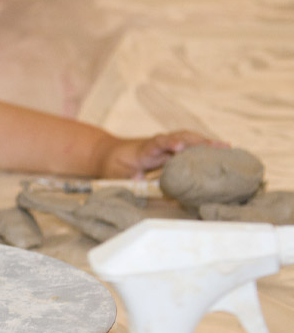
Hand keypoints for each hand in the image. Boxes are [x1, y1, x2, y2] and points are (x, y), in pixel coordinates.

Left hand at [96, 131, 224, 178]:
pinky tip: (220, 150)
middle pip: (180, 137)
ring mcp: (164, 144)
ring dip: (205, 143)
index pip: (158, 143)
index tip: (179, 146)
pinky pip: (187, 145)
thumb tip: (158, 196)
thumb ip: (136, 185)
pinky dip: (202, 147)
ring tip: (227, 148)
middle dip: (199, 142)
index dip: (169, 143)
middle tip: (220, 147)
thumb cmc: (113, 166)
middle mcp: (156, 144)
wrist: (105, 153)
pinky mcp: (168, 148)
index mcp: (143, 150)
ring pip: (186, 139)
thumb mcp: (118, 178)